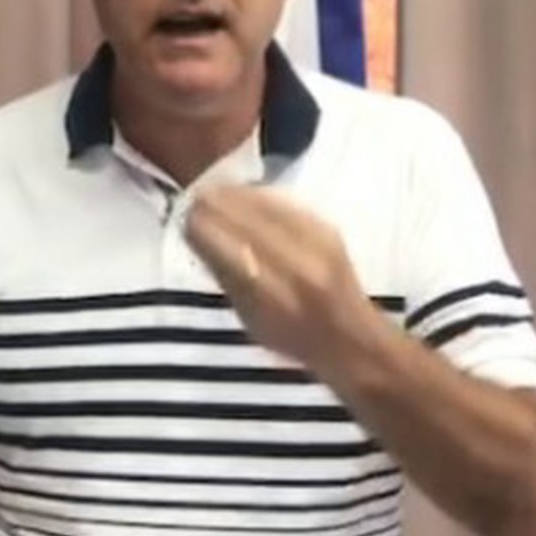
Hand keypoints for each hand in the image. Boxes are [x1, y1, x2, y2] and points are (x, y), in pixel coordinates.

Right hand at [186, 185, 385, 373]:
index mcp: (267, 291)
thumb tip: (196, 231)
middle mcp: (293, 262)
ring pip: (259, 200)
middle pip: (238, 213)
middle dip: (212, 205)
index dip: (197, 225)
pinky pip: (281, 200)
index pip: (221, 240)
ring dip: (233, 196)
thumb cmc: (292, 339)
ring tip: (216, 197)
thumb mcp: (247, 317)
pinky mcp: (326, 227)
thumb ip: (223, 274)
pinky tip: (246, 198)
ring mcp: (314, 240)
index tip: (184, 219)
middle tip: (195, 204)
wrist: (351, 338)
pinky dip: (259, 197)